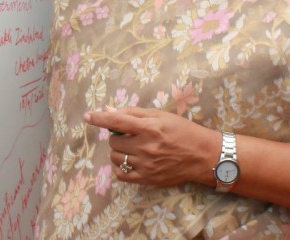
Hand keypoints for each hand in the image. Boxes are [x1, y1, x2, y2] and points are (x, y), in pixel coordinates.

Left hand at [84, 106, 216, 187]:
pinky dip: (120, 167)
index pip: (117, 122)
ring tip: (132, 148)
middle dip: (117, 137)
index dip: (99, 118)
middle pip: (114, 142)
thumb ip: (133, 113)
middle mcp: (146, 147)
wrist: (202, 155)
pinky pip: (121, 175)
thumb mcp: (160, 115)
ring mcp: (146, 165)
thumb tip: (108, 110)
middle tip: (129, 136)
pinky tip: (129, 161)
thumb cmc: (181, 130)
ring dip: (119, 152)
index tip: (87, 116)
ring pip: (116, 158)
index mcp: (149, 128)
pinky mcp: (148, 179)